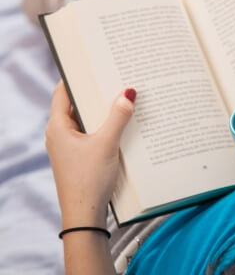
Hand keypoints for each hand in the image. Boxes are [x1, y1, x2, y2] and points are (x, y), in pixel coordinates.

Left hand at [45, 81, 135, 228]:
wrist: (85, 215)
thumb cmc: (89, 179)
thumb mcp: (106, 144)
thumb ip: (118, 117)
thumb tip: (129, 92)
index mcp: (58, 126)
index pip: (62, 92)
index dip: (76, 77)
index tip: (93, 65)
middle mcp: (61, 133)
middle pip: (76, 104)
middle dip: (95, 93)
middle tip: (114, 79)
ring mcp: (70, 145)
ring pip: (86, 119)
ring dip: (102, 111)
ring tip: (121, 97)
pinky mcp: (80, 155)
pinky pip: (91, 132)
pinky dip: (104, 125)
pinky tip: (121, 122)